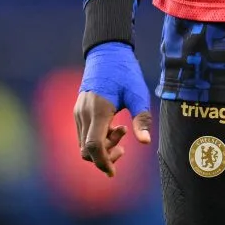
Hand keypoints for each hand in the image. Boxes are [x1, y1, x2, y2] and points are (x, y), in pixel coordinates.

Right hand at [74, 42, 151, 177]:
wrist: (107, 52)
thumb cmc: (125, 72)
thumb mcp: (138, 94)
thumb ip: (142, 118)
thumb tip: (146, 142)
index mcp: (98, 111)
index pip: (93, 147)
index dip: (102, 162)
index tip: (113, 172)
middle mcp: (84, 113)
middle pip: (87, 150)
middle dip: (105, 156)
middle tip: (124, 147)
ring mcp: (78, 111)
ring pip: (84, 143)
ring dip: (102, 146)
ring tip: (121, 130)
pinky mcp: (78, 109)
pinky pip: (84, 133)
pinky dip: (96, 137)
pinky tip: (113, 125)